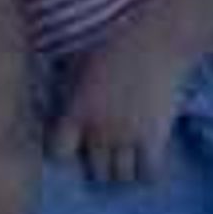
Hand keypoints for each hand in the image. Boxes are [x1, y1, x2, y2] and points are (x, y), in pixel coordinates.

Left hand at [54, 24, 191, 188]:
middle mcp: (99, 130)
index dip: (65, 152)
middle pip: (95, 172)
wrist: (157, 37)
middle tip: (108, 152)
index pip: (58, 153)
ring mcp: (128, 136)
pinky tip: (149, 156)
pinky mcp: (155, 137)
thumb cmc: (116, 41)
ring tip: (129, 156)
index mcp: (77, 110)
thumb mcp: (79, 61)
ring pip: (121, 177)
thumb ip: (69, 88)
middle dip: (100, 165)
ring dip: (124, 169)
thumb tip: (55, 100)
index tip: (74, 145)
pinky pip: (149, 173)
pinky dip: (148, 170)